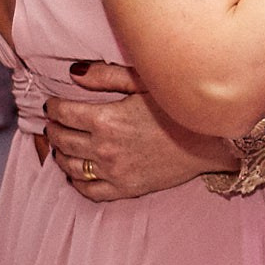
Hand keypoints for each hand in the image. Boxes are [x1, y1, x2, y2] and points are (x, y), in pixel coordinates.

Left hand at [39, 61, 237, 201]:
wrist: (210, 140)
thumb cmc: (179, 107)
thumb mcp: (143, 82)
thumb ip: (105, 76)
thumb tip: (73, 73)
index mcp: (106, 119)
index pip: (63, 113)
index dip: (53, 107)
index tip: (54, 104)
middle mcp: (105, 148)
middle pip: (62, 140)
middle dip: (53, 129)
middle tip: (55, 123)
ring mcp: (114, 172)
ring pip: (70, 166)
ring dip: (60, 153)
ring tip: (62, 144)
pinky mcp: (126, 189)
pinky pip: (89, 190)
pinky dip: (76, 182)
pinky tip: (76, 172)